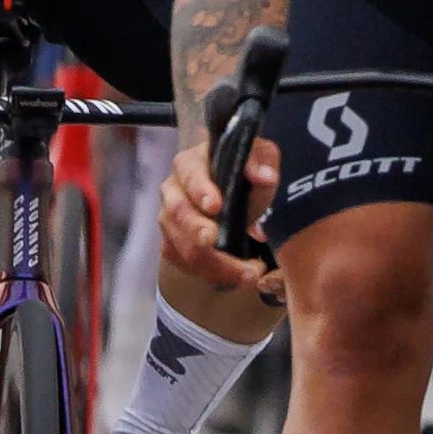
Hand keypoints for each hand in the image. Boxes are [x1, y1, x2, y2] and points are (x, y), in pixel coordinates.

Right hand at [160, 132, 283, 301]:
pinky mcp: (173, 241)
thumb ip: (263, 161)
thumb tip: (263, 176)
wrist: (240, 186)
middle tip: (216, 243)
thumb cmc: (246, 167)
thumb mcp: (260, 155)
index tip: (216, 206)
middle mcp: (173, 191)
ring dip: (212, 262)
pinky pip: (181, 261)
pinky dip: (207, 272)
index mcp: (190, 164)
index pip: (190, 174)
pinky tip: (233, 278)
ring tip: (248, 273)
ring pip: (179, 244)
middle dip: (197, 231)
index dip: (200, 190)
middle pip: (178, 213)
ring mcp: (169, 218)